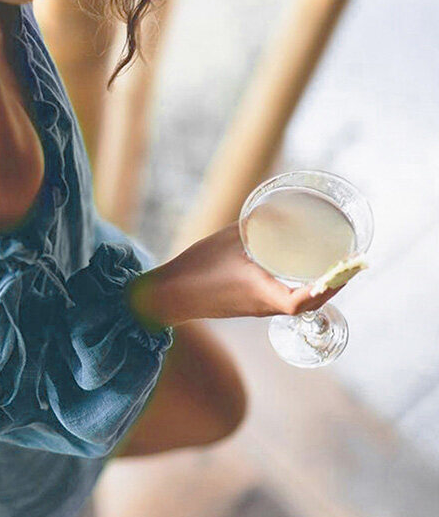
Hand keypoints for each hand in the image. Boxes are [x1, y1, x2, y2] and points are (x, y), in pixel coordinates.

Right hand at [128, 221, 348, 327]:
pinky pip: (280, 300)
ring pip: (295, 304)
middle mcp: (263, 306)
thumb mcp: (228, 239)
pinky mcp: (246, 306)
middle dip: (331, 286)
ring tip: (329, 267)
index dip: (329, 287)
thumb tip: (280, 208)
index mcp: (261, 292)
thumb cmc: (196, 268)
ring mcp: (255, 309)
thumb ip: (255, 224)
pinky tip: (296, 273)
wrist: (169, 294)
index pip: (304, 301)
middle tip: (347, 264)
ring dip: (316, 289)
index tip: (345, 270)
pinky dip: (298, 290)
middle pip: (308, 304)